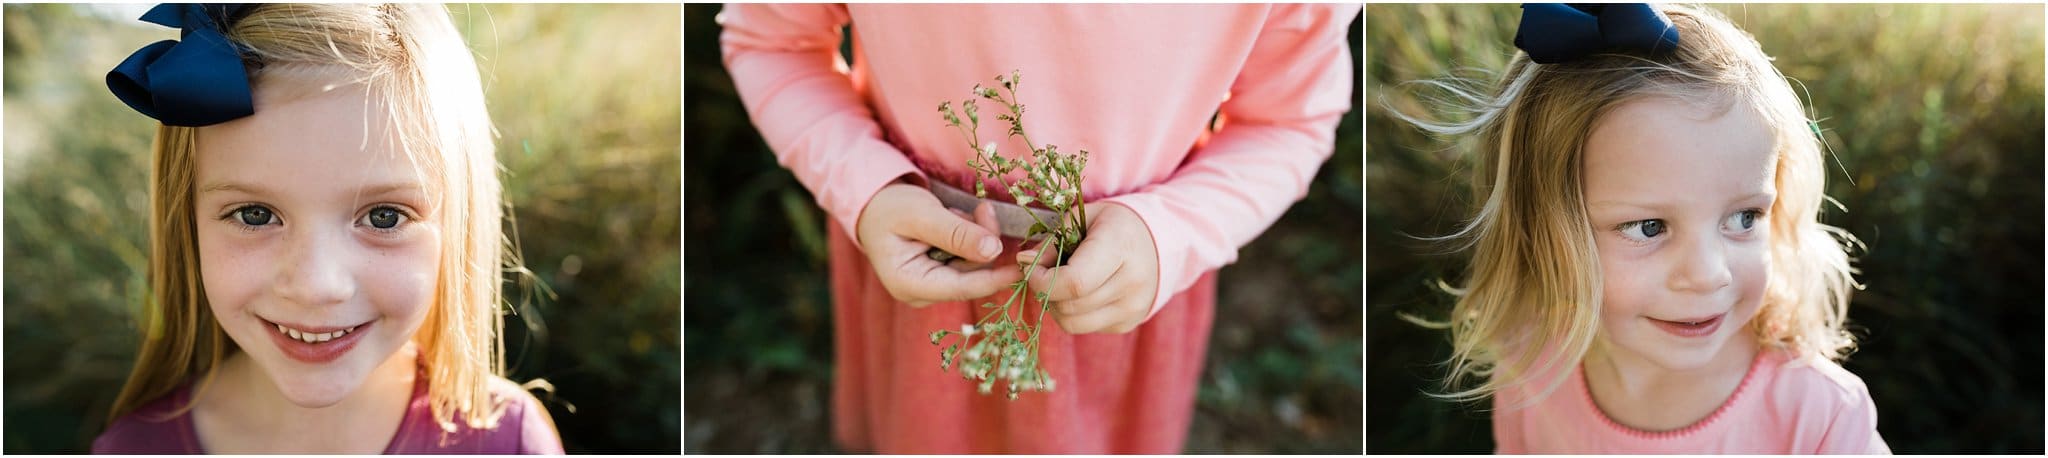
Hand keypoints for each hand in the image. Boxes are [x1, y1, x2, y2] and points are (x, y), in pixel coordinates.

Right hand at [855, 182, 1021, 305]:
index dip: (996, 278)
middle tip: (983, 209)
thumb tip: (993, 251)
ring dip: (976, 235)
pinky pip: (968, 259)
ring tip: (960, 210)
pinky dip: (970, 237)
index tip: (1024, 267)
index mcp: (908, 284)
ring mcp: (932, 285)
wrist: (873, 204)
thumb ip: (955, 233)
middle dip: (983, 241)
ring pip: (973, 265)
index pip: (962, 288)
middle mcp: (921, 292)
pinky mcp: (941, 275)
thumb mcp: (921, 213)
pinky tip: (957, 219)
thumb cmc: (889, 207)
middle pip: (971, 275)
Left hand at [1017, 202, 1159, 333]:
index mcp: (1120, 246)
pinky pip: (1085, 327)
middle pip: (1069, 306)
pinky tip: (1083, 292)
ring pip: (1072, 323)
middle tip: (1045, 272)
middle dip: (1045, 291)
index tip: (1031, 268)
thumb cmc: (1113, 224)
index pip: (1073, 283)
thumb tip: (1024, 263)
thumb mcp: (1081, 219)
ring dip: (1056, 306)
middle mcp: (1132, 282)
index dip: (1042, 281)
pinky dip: (1074, 313)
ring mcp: (1133, 307)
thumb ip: (1051, 241)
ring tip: (1061, 283)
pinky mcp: (1129, 323)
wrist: (1159, 241)